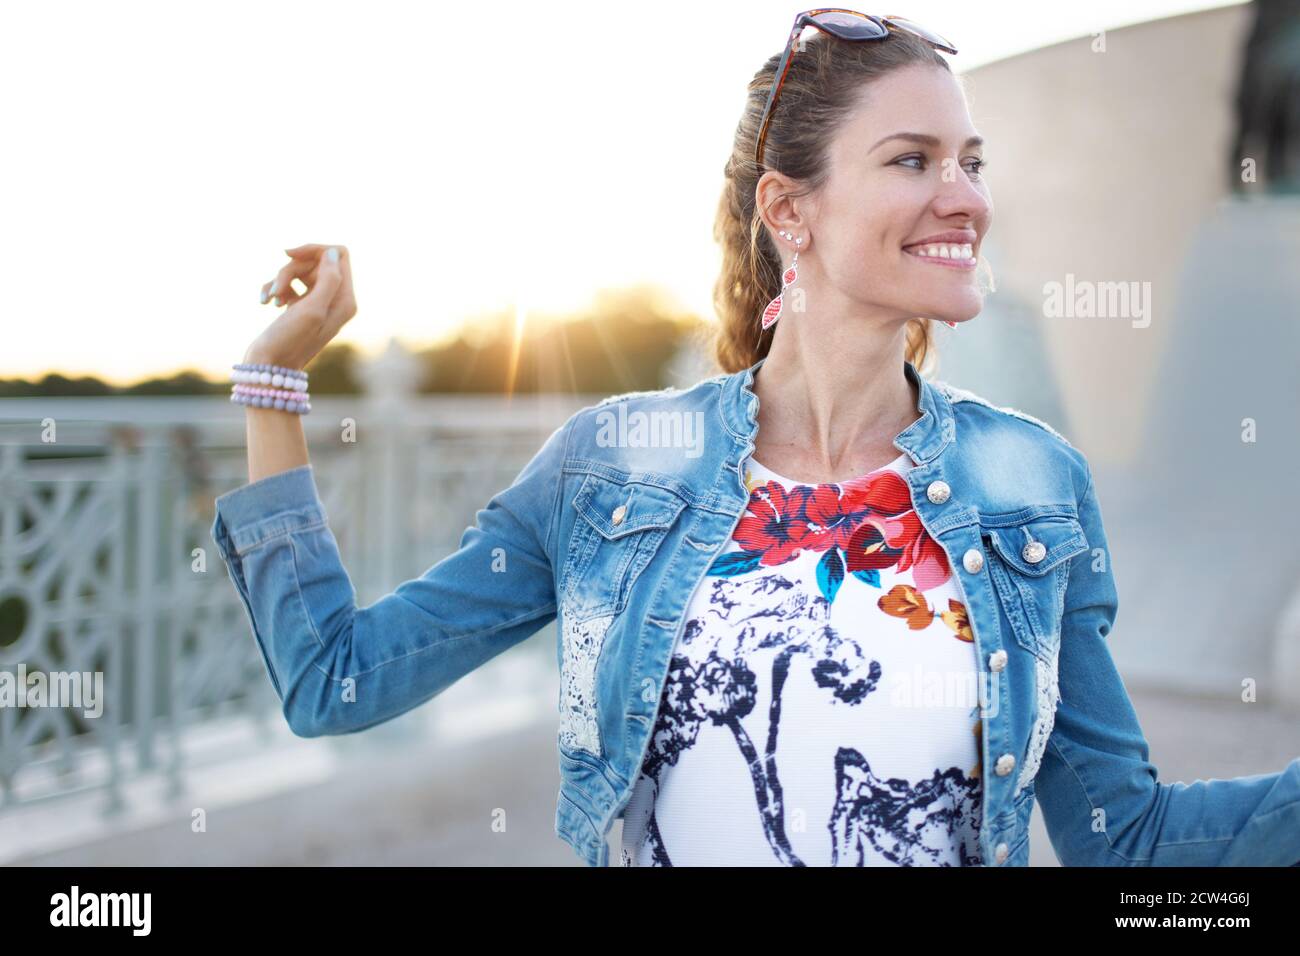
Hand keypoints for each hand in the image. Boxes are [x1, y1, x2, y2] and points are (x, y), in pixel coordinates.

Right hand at [245, 243, 357, 368]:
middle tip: (277, 289)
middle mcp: (336, 300)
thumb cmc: (289, 341)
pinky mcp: (300, 306)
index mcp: (346, 300)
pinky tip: (265, 302)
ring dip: (280, 279)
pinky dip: (274, 288)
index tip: (289, 256)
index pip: (339, 254)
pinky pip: (289, 284)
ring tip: (270, 299)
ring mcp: (318, 303)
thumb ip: (328, 280)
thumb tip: (334, 253)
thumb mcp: (311, 310)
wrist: (269, 369)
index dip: (314, 250)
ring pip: (299, 271)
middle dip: (291, 270)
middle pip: (315, 262)